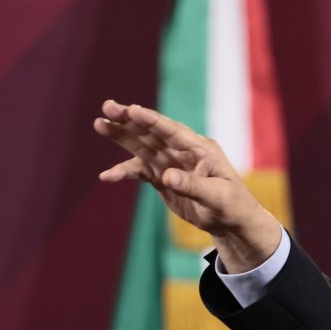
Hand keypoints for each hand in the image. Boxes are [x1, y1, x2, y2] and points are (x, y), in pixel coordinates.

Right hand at [94, 99, 280, 271]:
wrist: (230, 222)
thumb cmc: (231, 206)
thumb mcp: (216, 196)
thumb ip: (192, 185)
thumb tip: (166, 176)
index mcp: (201, 149)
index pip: (173, 131)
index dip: (152, 120)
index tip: (132, 110)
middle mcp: (183, 151)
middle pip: (153, 133)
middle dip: (130, 120)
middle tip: (107, 107)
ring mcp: (171, 163)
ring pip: (142, 147)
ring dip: (121, 136)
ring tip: (99, 124)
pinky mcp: (162, 177)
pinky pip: (139, 171)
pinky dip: (123, 172)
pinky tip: (106, 176)